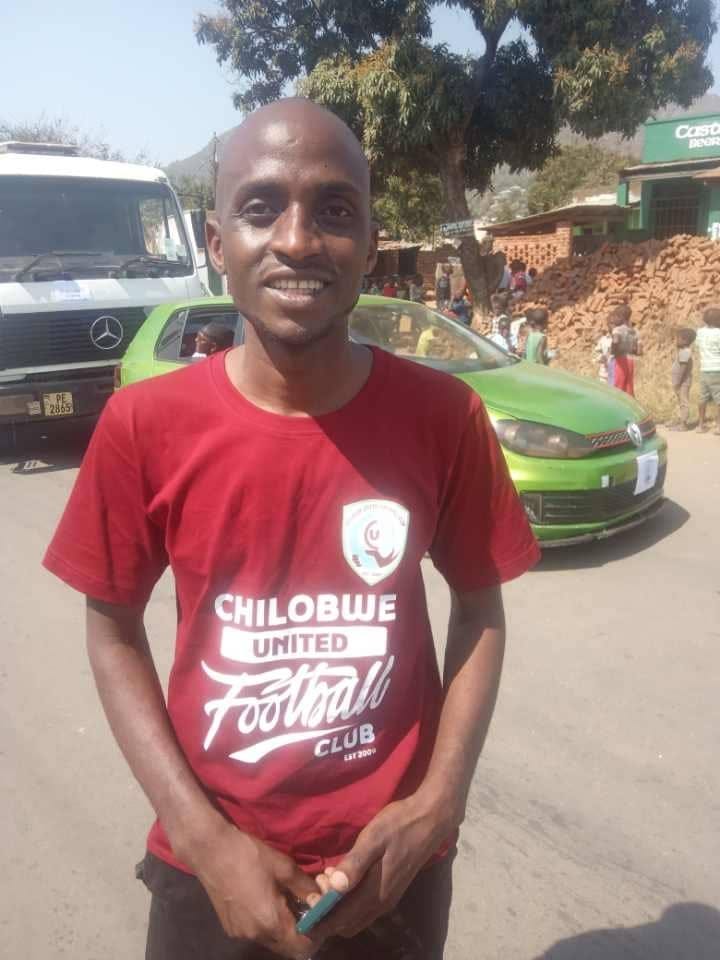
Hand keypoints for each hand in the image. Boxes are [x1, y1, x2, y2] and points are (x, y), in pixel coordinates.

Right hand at [186, 820, 321, 958]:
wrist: (211, 850)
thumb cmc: (249, 856)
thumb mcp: (284, 867)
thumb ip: (306, 887)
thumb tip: (321, 898)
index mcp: (270, 922)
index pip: (302, 946)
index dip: (316, 934)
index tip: (322, 916)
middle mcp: (255, 936)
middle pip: (287, 948)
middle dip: (301, 933)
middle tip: (308, 909)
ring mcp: (240, 934)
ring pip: (272, 942)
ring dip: (283, 930)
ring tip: (289, 904)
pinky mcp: (230, 927)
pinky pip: (256, 934)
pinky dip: (267, 925)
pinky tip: (268, 902)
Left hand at [311, 793, 451, 939]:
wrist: (431, 820)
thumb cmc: (400, 825)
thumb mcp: (374, 838)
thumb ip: (355, 863)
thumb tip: (334, 886)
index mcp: (374, 893)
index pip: (340, 921)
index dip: (319, 919)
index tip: (305, 903)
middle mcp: (381, 903)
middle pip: (346, 924)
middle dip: (327, 912)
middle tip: (316, 883)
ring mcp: (387, 899)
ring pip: (355, 917)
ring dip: (338, 907)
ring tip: (327, 877)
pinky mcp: (391, 891)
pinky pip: (364, 908)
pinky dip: (349, 901)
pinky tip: (343, 877)